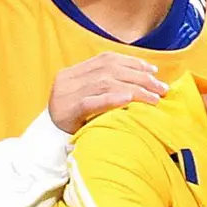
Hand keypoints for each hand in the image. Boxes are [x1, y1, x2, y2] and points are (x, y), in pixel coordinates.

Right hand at [47, 52, 169, 132]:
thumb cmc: (71, 124)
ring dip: (135, 89)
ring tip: (154, 98)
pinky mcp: (66, 112)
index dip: (132, 62)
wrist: (45, 146)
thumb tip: (140, 79)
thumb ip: (102, 87)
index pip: (106, 60)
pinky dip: (112, 98)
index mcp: (71, 74)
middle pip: (109, 70)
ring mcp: (65, 96)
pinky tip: (129, 99)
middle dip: (139, 77)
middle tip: (161, 87)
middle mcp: (67, 81)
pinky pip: (92, 102)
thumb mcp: (84, 100)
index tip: (152, 71)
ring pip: (105, 84)